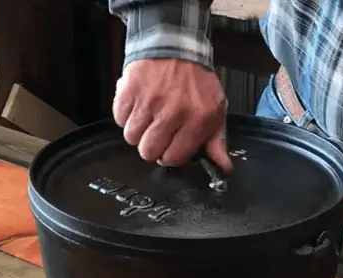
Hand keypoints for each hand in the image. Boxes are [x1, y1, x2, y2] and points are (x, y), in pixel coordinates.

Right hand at [112, 59, 232, 171]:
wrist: (177, 46)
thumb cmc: (196, 82)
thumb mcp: (215, 110)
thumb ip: (217, 142)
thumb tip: (222, 167)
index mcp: (197, 119)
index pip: (174, 157)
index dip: (170, 156)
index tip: (170, 149)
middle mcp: (172, 112)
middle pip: (149, 151)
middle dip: (152, 148)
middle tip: (158, 135)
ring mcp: (149, 101)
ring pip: (132, 138)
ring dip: (138, 132)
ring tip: (148, 119)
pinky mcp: (130, 91)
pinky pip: (119, 119)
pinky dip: (126, 117)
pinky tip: (138, 108)